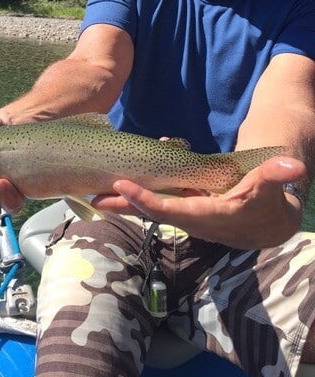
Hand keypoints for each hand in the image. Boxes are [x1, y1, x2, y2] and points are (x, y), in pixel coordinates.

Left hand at [92, 157, 305, 248]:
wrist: (268, 221)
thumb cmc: (267, 201)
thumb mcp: (270, 187)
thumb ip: (275, 176)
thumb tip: (292, 166)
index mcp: (210, 216)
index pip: (173, 211)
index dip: (147, 202)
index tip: (123, 188)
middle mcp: (192, 219)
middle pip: (152, 213)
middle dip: (124, 205)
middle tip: (95, 196)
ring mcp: (186, 213)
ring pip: (151, 207)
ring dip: (126, 200)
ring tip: (98, 189)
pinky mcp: (184, 207)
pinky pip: (158, 198)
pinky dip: (142, 189)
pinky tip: (127, 174)